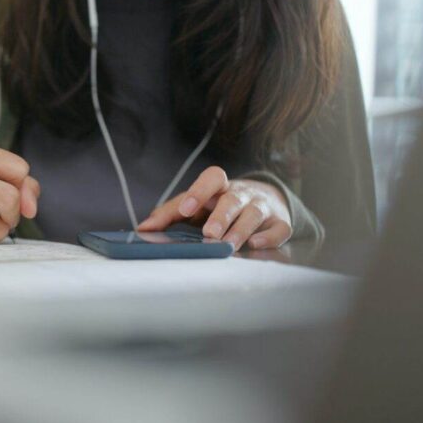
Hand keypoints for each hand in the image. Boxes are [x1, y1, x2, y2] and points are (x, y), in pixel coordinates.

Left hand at [138, 167, 291, 250]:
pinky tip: (256, 245)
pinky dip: (269, 237)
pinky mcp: (279, 223)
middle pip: (233, 199)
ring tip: (228, 245)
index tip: (185, 210)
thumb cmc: (220, 205)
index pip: (213, 177)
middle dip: (221, 216)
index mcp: (219, 187)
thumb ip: (168, 214)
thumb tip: (143, 229)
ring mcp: (262, 207)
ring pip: (254, 214)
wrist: (264, 199)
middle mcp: (242, 194)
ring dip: (241, 230)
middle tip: (209, 234)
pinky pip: (279, 229)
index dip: (199, 191)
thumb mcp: (195, 205)